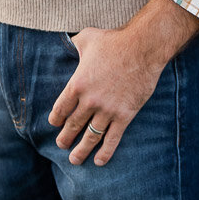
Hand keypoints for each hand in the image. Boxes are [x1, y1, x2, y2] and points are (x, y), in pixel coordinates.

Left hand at [48, 0, 198, 165]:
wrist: (143, 47)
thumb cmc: (115, 41)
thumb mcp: (88, 38)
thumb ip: (74, 44)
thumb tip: (66, 43)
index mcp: (77, 83)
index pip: (60, 108)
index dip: (56, 119)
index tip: (55, 124)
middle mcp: (89, 100)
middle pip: (73, 125)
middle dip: (65, 138)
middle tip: (61, 145)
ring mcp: (107, 110)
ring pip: (90, 137)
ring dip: (80, 151)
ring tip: (74, 159)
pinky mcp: (124, 115)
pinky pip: (112, 139)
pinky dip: (105, 152)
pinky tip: (99, 162)